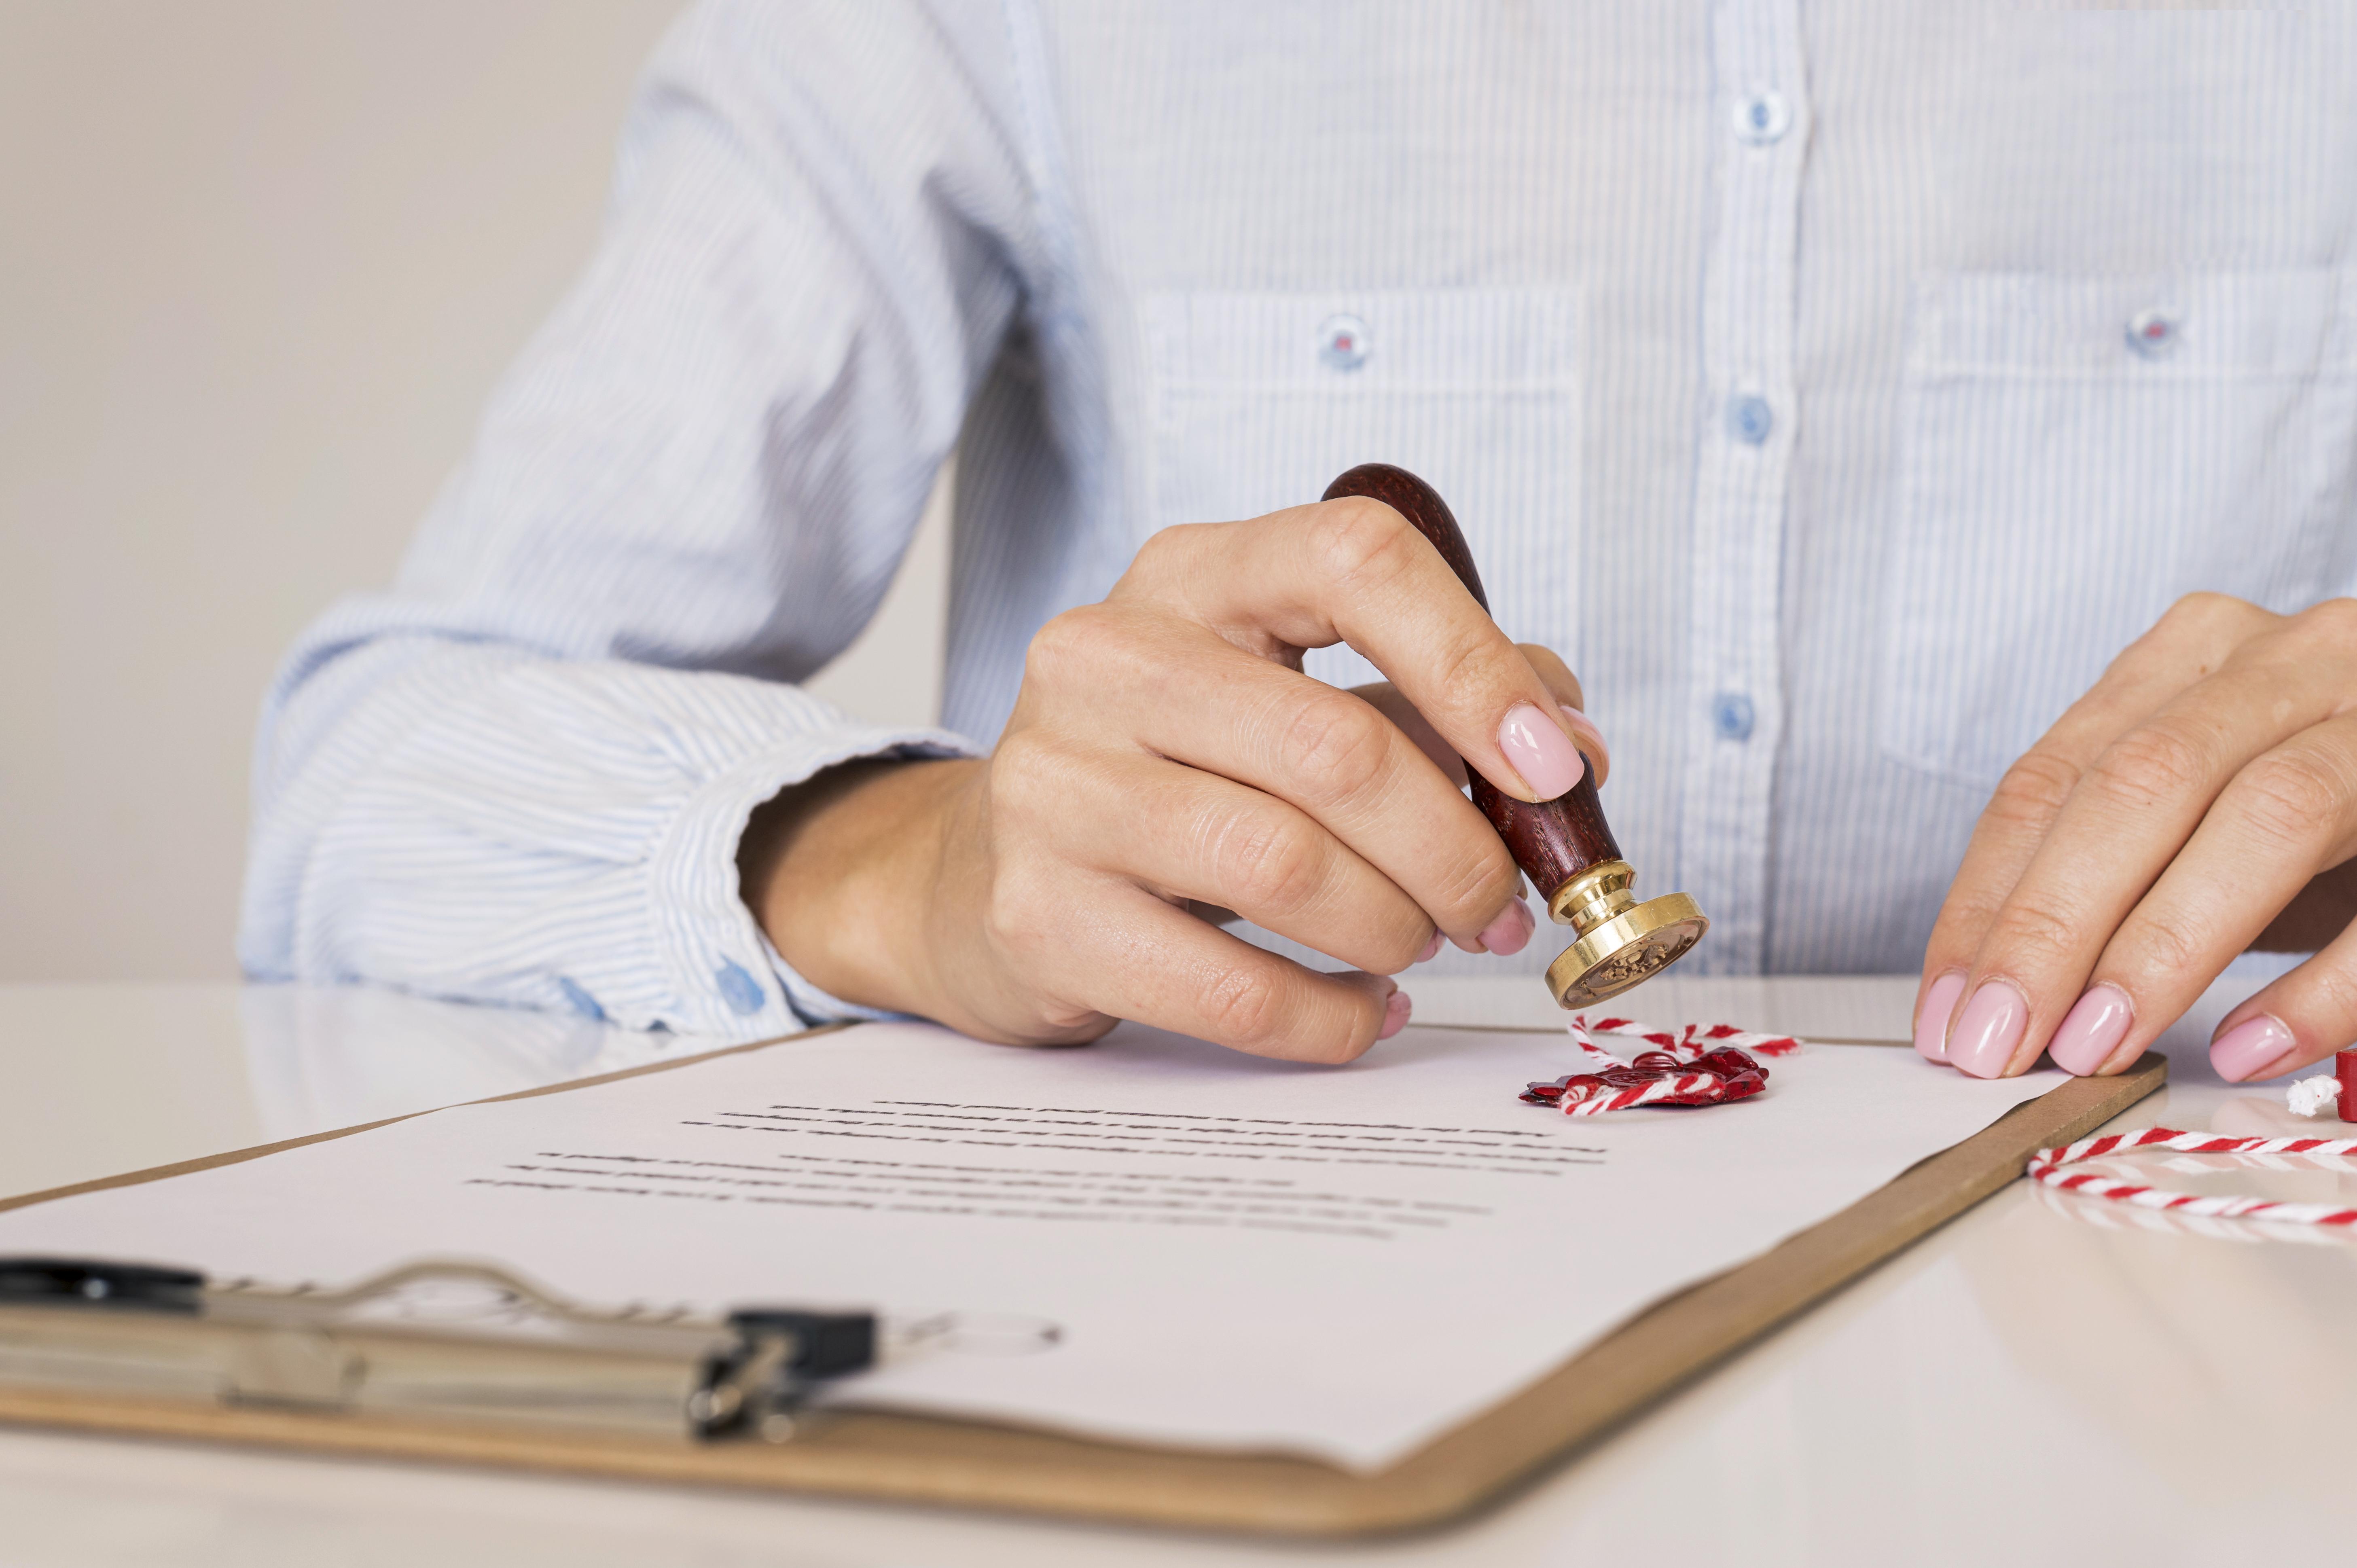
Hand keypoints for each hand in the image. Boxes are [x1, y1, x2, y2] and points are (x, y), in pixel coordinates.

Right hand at [742, 496, 1606, 1061]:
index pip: (1353, 560)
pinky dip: (1331, 1017)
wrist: (983, 873)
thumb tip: (1575, 756)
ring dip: (1397, 929)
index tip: (1553, 765)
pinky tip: (1359, 1010)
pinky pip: (1232, 989)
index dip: (1475, 663)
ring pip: (1287, 869)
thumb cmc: (1176, 779)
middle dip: (1457, 850)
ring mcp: (1055, 784)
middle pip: (1337, 749)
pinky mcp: (1038, 912)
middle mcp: (1105, 657)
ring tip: (1421, 945)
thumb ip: (1436, 706)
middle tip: (1499, 906)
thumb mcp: (1295, 701)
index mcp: (1192, 576)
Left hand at [1914, 592, 2356, 1082]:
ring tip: (2096, 1044)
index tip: (1947, 1012)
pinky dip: (2316, 984)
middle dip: (2055, 925)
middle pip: (2142, 785)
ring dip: (2165, 945)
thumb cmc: (2329, 807)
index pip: (2054, 778)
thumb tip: (1998, 995)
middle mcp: (2295, 662)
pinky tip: (2246, 1043)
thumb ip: (2116, 869)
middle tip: (2000, 1042)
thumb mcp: (2205, 809)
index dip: (1988, 900)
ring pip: (2265, 815)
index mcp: (2200, 656)